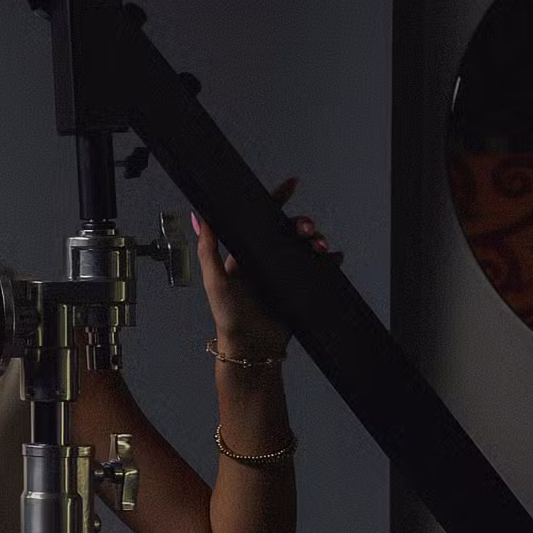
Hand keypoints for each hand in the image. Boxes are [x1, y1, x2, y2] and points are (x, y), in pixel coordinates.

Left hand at [197, 176, 335, 353]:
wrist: (252, 348)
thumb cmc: (228, 317)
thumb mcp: (215, 280)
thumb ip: (208, 249)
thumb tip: (200, 218)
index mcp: (247, 253)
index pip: (262, 220)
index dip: (277, 199)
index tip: (290, 184)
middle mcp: (267, 260)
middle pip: (291, 230)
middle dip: (303, 223)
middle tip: (306, 229)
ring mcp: (286, 272)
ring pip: (308, 246)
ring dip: (317, 239)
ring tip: (319, 246)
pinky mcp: (301, 286)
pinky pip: (321, 267)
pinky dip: (330, 259)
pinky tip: (333, 258)